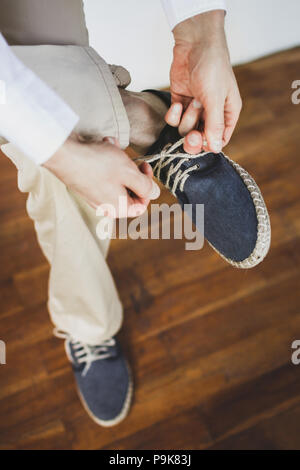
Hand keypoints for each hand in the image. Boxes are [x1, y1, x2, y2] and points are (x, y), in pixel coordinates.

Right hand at [43, 135, 159, 217]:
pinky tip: (104, 144)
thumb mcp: (129, 173)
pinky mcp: (85, 182)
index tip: (145, 169)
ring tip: (113, 146)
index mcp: (118, 207)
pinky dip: (106, 158)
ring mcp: (93, 193)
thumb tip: (156, 193)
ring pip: (116, 177)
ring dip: (119, 159)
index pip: (141, 205)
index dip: (148, 188)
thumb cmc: (96, 164)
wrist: (63, 153)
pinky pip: (103, 172)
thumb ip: (145, 185)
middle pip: (128, 190)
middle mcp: (105, 204)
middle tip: (130, 156)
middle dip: (131, 169)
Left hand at [165, 10, 241, 153]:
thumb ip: (214, 125)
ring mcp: (195, 108)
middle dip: (194, 139)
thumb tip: (215, 149)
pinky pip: (174, 119)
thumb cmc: (212, 67)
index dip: (208, 144)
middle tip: (191, 136)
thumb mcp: (215, 99)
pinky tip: (177, 104)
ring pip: (186, 129)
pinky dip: (174, 114)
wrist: (195, 43)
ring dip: (187, 119)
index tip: (201, 141)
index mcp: (227, 113)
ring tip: (193, 102)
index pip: (219, 140)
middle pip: (200, 138)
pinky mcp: (181, 101)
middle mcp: (212, 113)